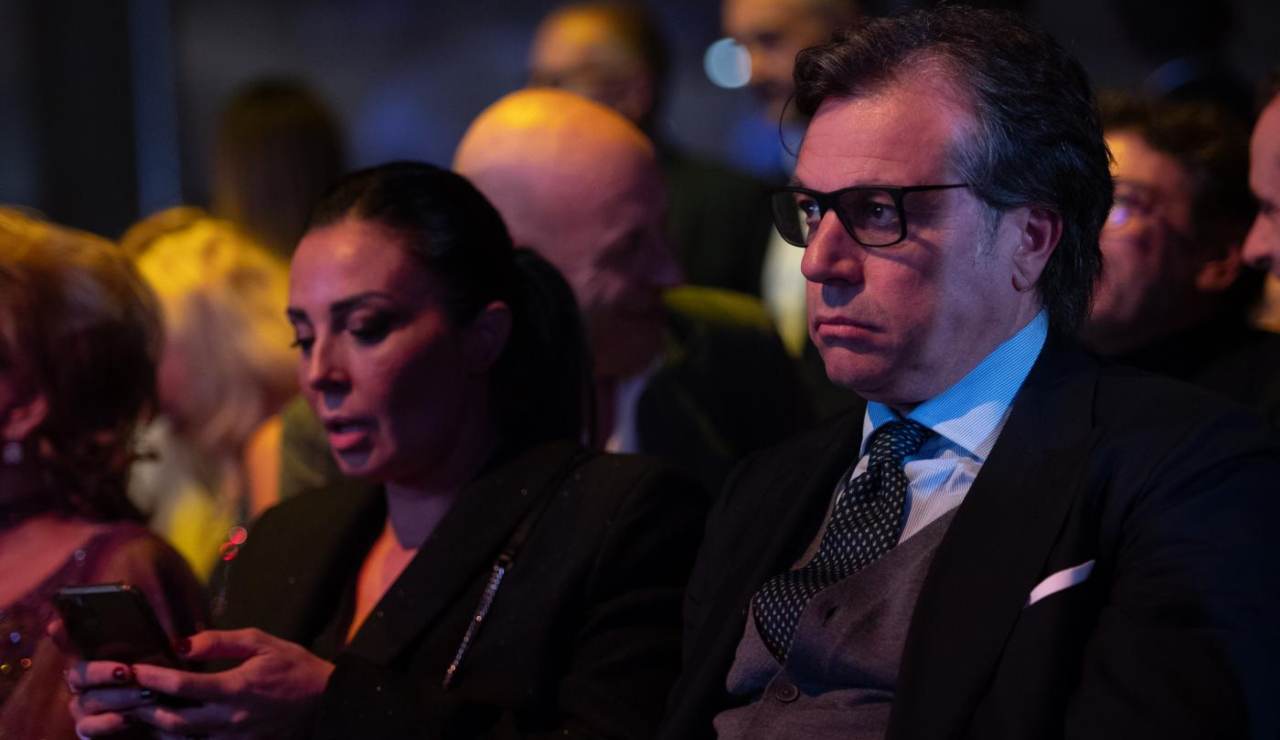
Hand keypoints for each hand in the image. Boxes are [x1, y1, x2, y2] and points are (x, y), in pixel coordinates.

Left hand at [70, 628, 334, 738]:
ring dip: (154, 727)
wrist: (326, 702)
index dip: (152, 678)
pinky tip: (165, 727)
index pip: (182, 686)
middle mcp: (229, 719)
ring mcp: (232, 739)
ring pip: (180, 739)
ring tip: (134, 713)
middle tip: (120, 696)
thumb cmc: (295, 667)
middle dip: (142, 709)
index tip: (131, 668)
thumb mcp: (262, 642)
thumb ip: (220, 642)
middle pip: (172, 721)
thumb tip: (182, 644)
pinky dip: (177, 738)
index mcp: (236, 689)